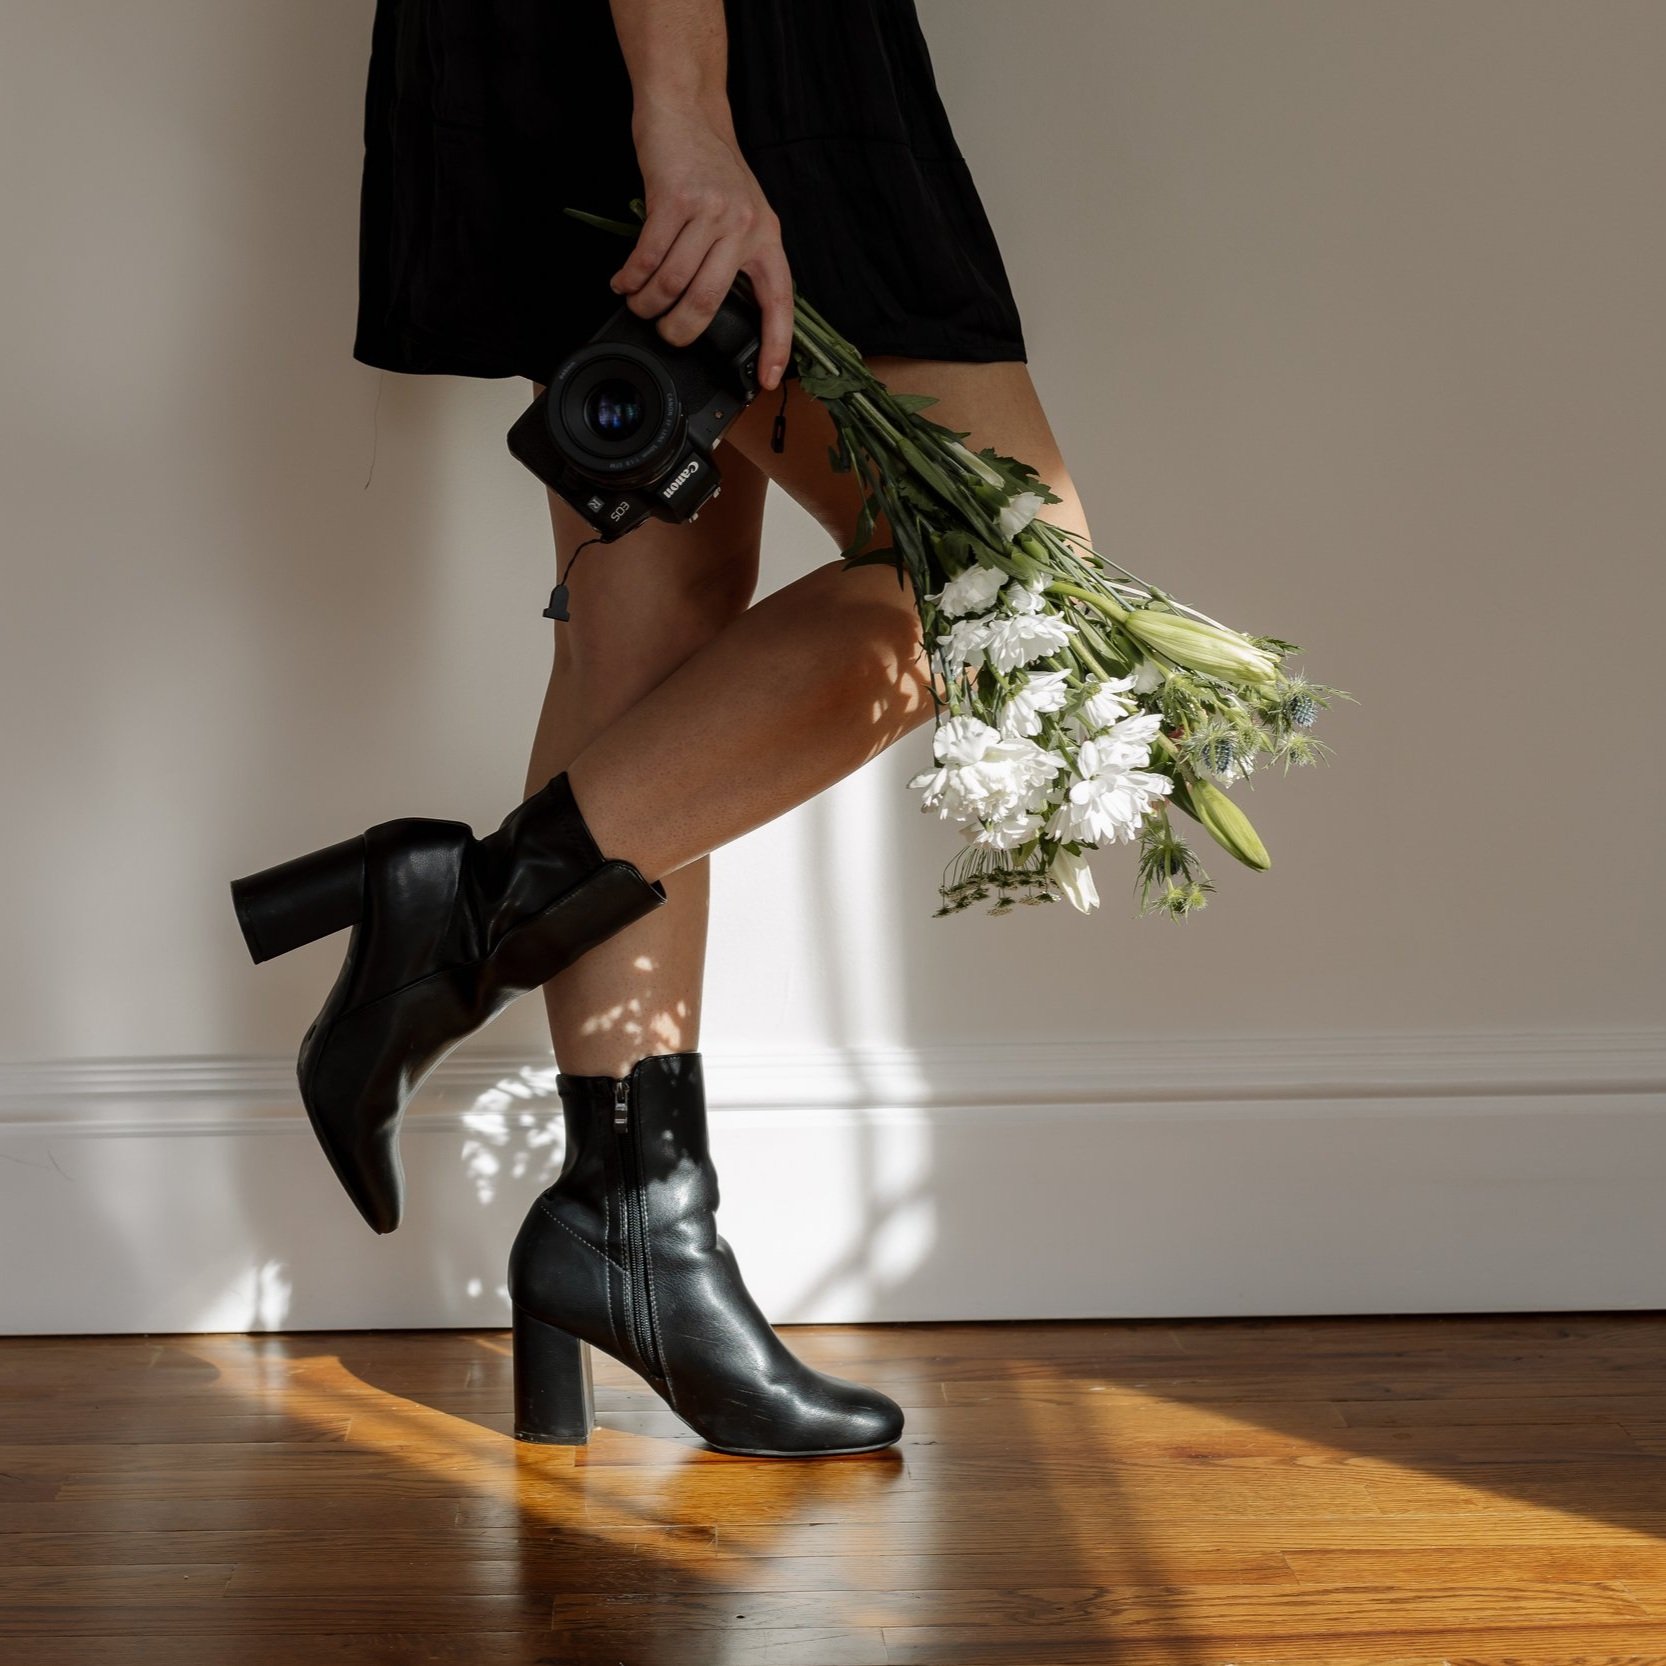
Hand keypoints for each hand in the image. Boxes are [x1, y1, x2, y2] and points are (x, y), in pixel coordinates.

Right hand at [612, 103, 793, 389]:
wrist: (687, 111)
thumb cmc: (710, 168)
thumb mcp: (741, 213)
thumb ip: (736, 257)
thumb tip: (714, 310)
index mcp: (765, 236)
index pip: (778, 301)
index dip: (775, 345)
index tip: (764, 379)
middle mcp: (742, 226)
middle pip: (707, 302)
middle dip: (679, 330)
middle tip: (664, 334)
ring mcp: (709, 212)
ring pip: (672, 283)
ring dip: (646, 303)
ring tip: (637, 304)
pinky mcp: (674, 198)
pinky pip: (647, 257)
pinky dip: (630, 277)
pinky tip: (623, 282)